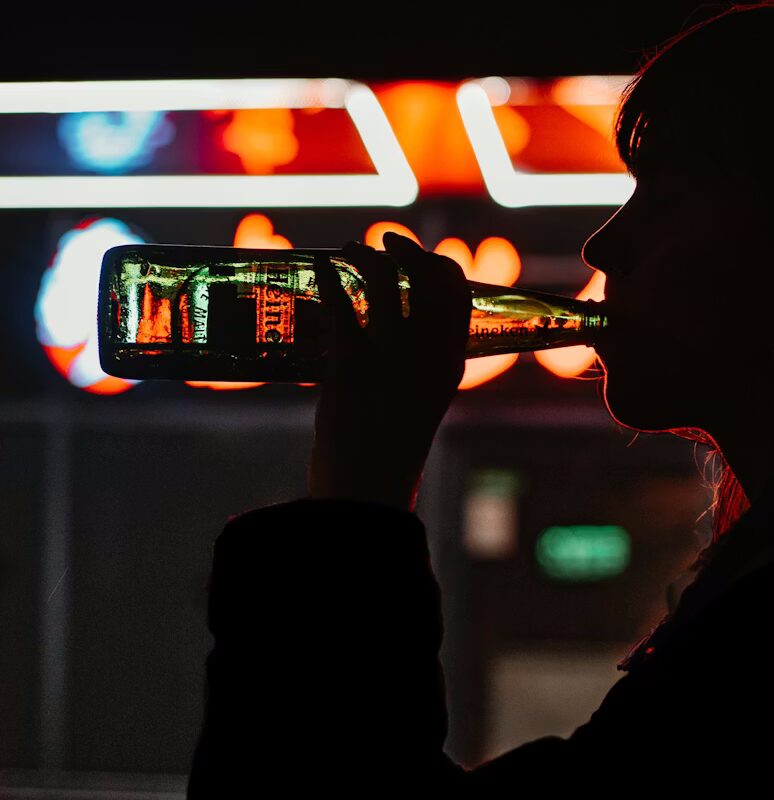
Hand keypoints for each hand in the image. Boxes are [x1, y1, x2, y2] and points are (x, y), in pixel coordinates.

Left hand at [307, 233, 470, 512]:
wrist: (365, 491)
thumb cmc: (389, 452)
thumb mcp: (420, 405)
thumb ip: (418, 369)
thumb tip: (396, 336)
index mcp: (448, 365)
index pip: (458, 295)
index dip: (438, 266)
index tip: (418, 257)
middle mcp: (427, 354)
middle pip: (427, 277)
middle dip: (406, 250)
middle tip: (384, 243)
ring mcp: (390, 356)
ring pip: (384, 281)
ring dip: (365, 256)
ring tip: (349, 252)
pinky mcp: (350, 362)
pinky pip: (341, 302)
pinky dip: (330, 277)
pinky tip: (323, 268)